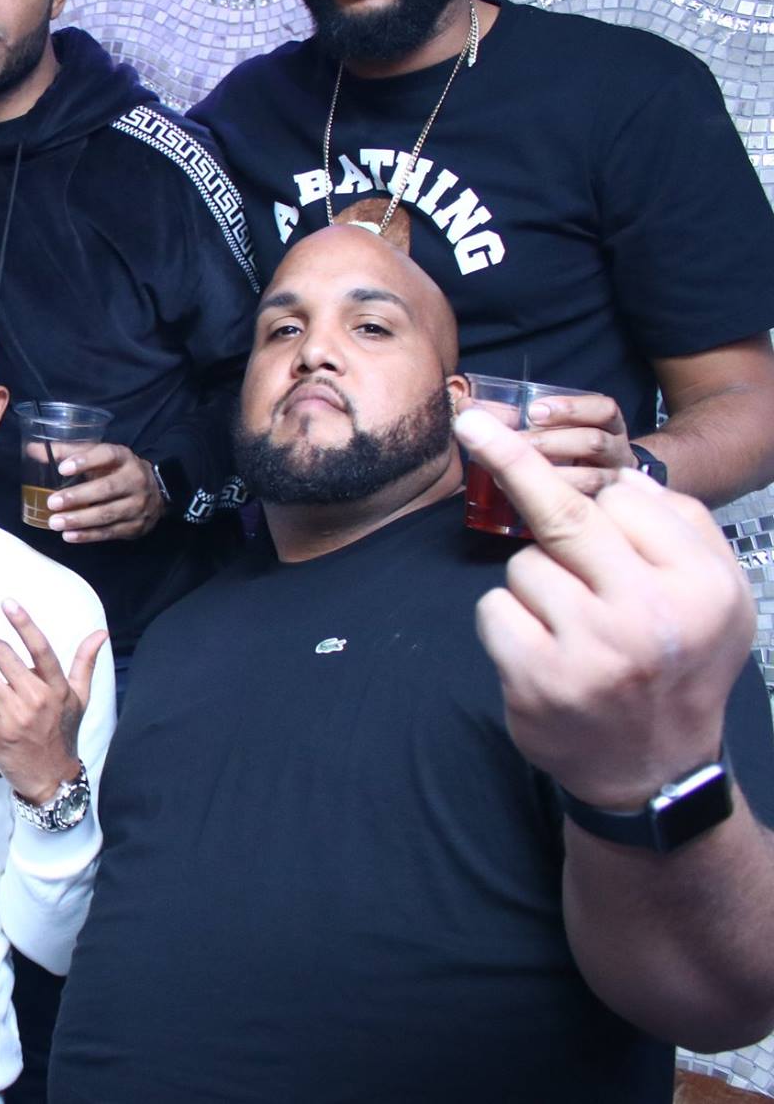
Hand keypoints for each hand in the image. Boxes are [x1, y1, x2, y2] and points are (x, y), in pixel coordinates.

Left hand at [0, 603, 102, 801]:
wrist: (52, 778)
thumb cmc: (63, 733)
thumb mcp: (79, 698)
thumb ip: (85, 663)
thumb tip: (100, 633)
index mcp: (57, 688)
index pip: (41, 649)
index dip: (24, 624)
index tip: (8, 603)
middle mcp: (37, 699)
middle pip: (6, 657)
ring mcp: (16, 716)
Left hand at [43, 443, 164, 542]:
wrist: (155, 492)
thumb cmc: (116, 471)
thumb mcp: (98, 457)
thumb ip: (68, 453)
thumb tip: (32, 449)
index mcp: (124, 457)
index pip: (106, 455)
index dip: (85, 461)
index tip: (62, 468)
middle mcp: (134, 479)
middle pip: (106, 489)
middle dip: (78, 496)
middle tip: (52, 502)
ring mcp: (138, 504)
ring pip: (107, 514)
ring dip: (79, 520)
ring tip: (55, 523)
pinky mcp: (136, 526)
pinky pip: (110, 532)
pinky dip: (88, 535)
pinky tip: (69, 535)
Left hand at [456, 406, 752, 810]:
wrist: (653, 766)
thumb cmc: (679, 661)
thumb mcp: (718, 594)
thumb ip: (683, 526)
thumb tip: (619, 473)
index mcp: (702, 585)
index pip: (627, 500)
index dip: (592, 488)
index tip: (525, 434)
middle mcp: (650, 614)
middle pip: (565, 516)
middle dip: (513, 461)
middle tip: (471, 423)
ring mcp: (591, 650)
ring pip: (524, 567)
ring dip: (534, 584)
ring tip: (572, 624)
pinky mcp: (537, 679)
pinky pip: (493, 610)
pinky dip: (506, 621)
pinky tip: (541, 650)